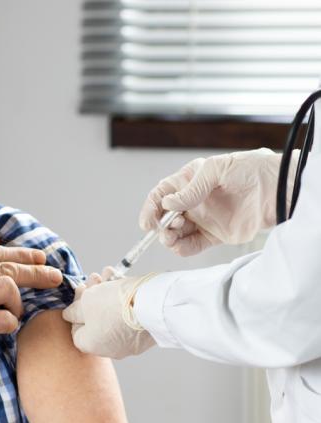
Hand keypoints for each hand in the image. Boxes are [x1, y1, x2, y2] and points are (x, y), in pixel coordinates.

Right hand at [0, 232, 63, 376]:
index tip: (39, 257)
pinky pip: (4, 318)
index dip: (20, 253)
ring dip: (18, 302)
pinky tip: (4, 326)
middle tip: (54, 277)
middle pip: (6, 267)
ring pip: (8, 288)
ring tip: (14, 311)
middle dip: (36, 271)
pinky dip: (10, 323)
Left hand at [62, 268, 155, 358]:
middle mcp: (110, 348)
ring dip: (107, 292)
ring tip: (108, 273)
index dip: (76, 308)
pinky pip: (128, 315)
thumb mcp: (86, 302)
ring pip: (112, 314)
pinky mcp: (144, 333)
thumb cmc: (114, 305)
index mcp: (92, 345)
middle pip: (95, 319)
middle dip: (93, 295)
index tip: (81, 290)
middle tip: (95, 278)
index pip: (76, 329)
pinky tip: (120, 279)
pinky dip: (123, 298)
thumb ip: (74, 310)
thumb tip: (69, 315)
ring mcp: (129, 342)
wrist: (153, 306)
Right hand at [139, 148, 296, 255]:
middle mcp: (193, 201)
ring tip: (172, 239)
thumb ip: (191, 188)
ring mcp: (204, 219)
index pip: (162, 194)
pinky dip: (183, 249)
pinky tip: (180, 248)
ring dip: (169, 238)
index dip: (151, 208)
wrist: (278, 189)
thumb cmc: (250, 169)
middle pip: (165, 216)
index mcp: (189, 181)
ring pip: (176, 233)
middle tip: (167, 229)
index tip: (147, 222)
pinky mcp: (215, 235)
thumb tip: (168, 203)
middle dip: (160, 225)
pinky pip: (193, 245)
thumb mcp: (216, 170)